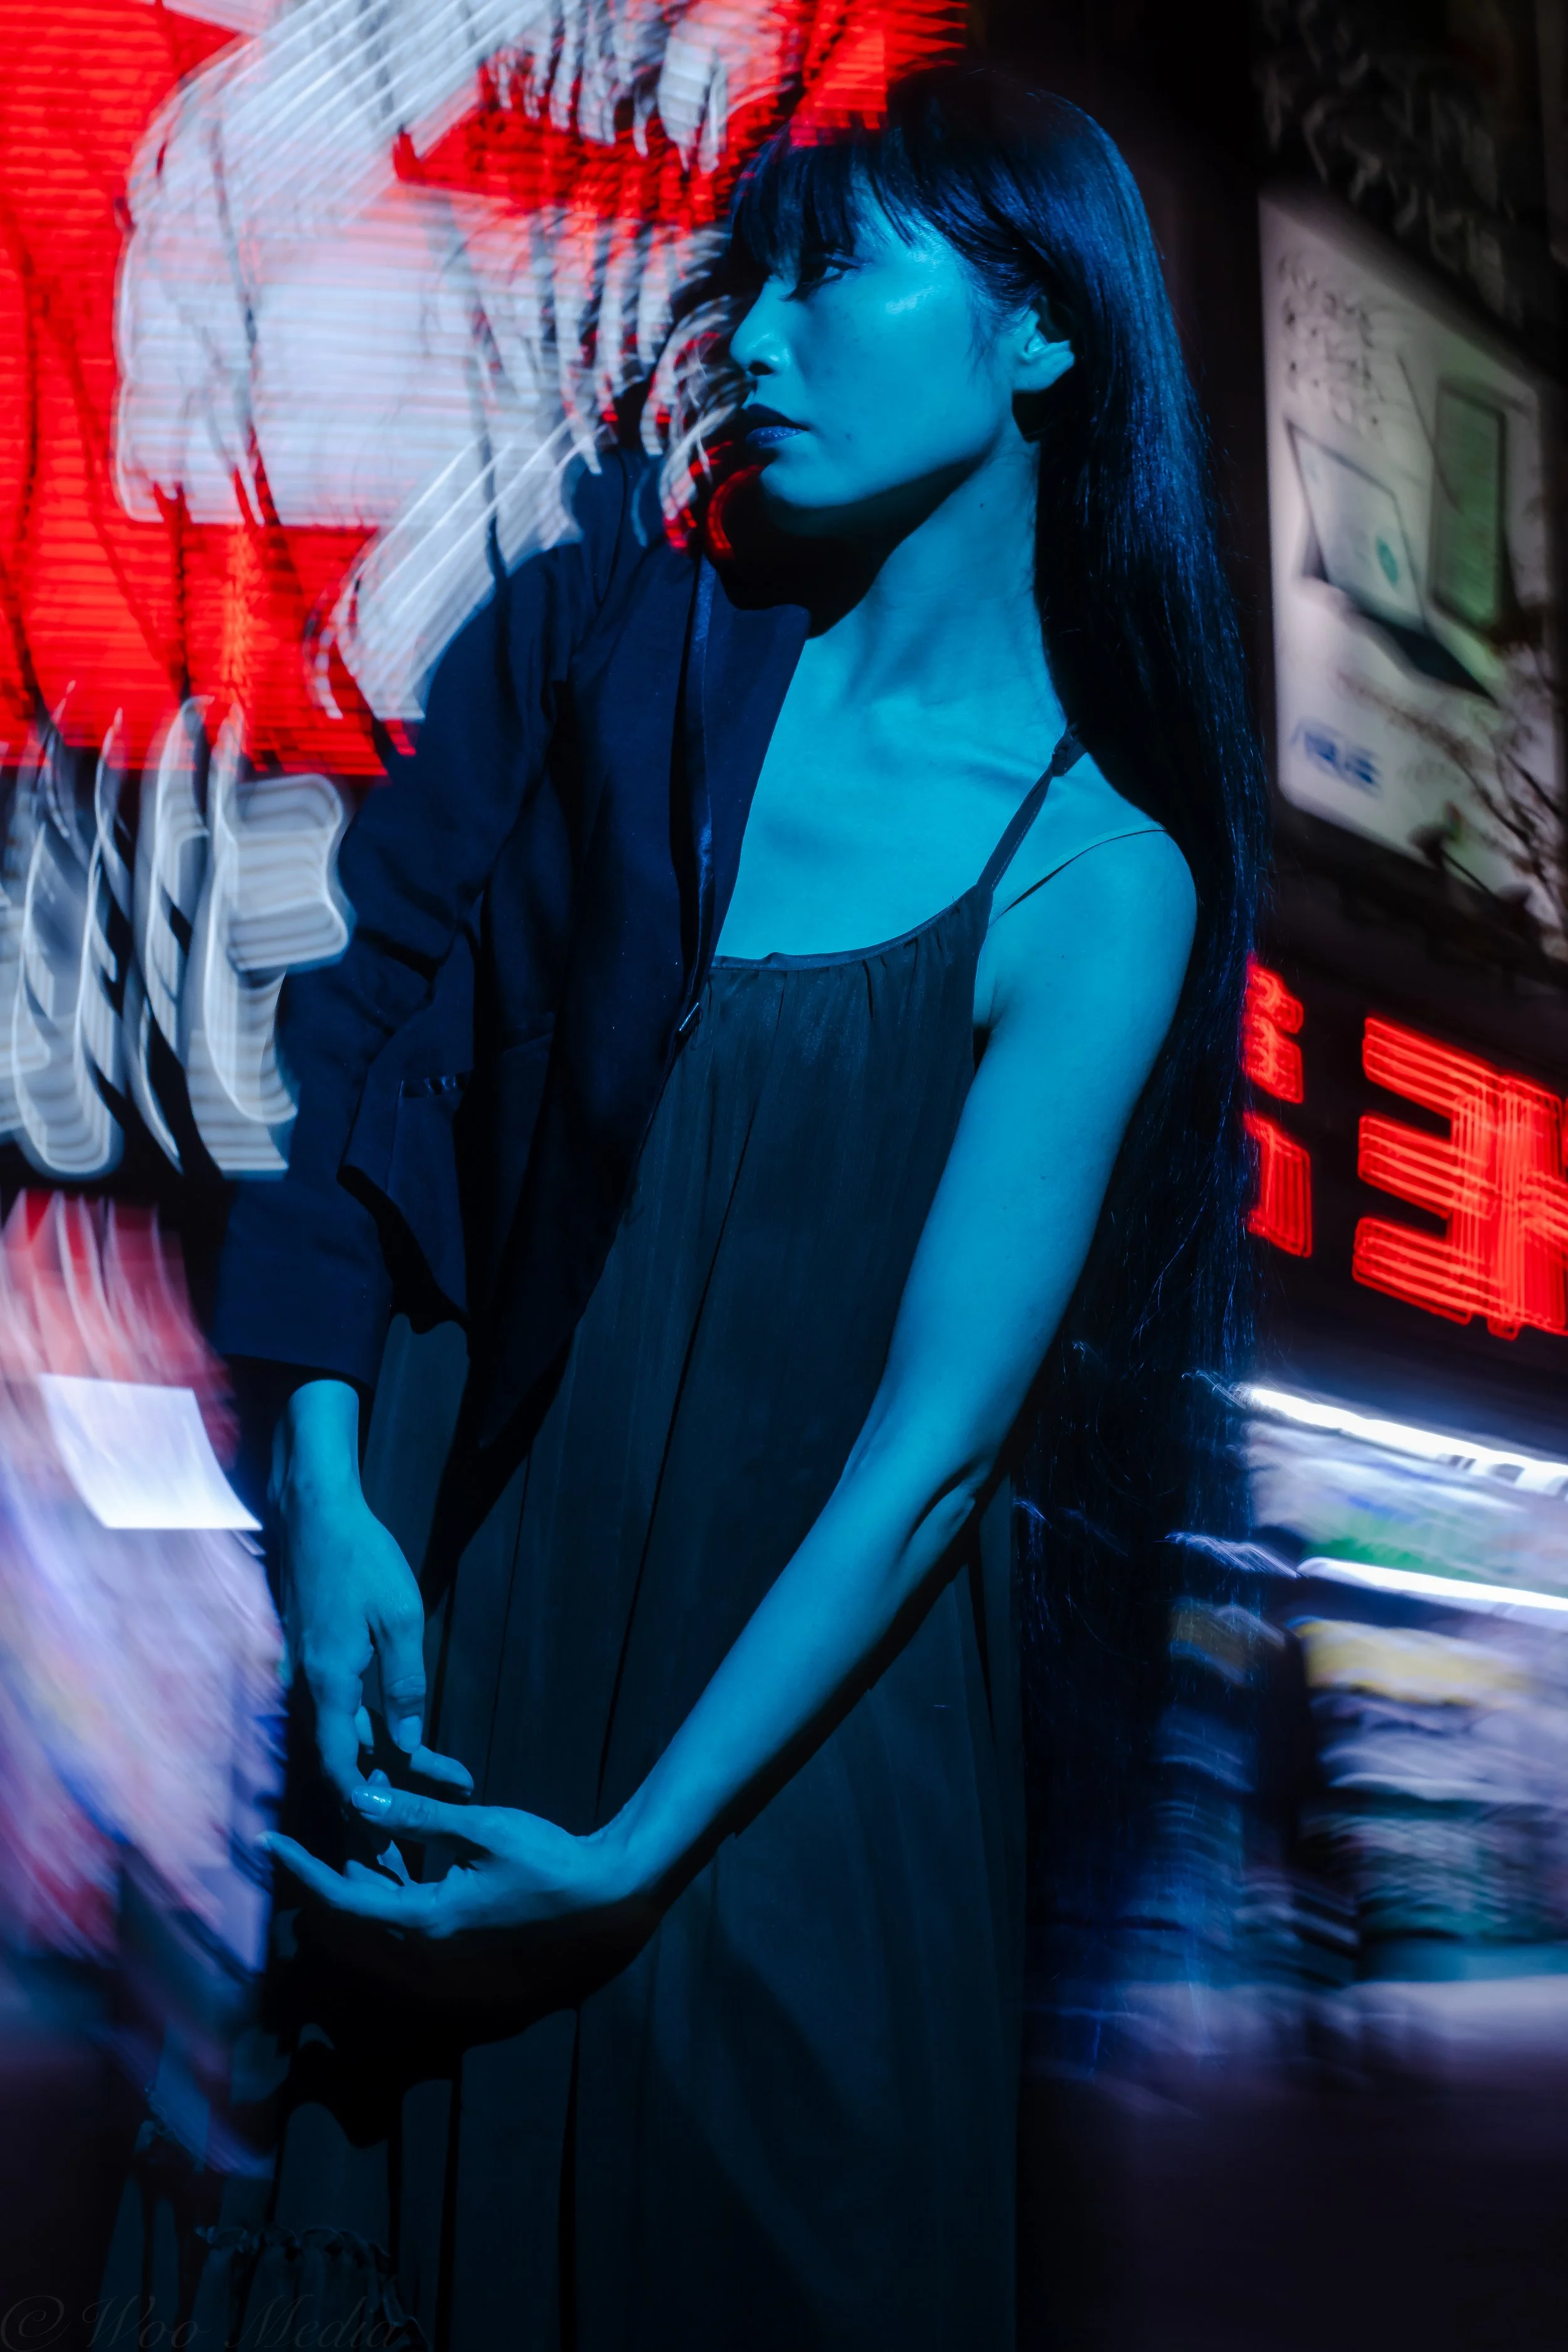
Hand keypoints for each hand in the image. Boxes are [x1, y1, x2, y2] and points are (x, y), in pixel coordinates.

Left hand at [264, 1783, 647, 1947]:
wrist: (603, 1894)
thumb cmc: (547, 1859)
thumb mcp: (481, 1828)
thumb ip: (417, 1815)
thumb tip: (359, 1797)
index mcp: (425, 1920)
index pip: (343, 1898)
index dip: (302, 1869)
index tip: (270, 1840)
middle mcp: (425, 1943)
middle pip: (355, 1906)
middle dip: (329, 1861)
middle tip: (312, 1819)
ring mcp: (443, 1946)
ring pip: (379, 1908)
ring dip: (361, 1866)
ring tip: (350, 1817)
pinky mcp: (458, 1936)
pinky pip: (405, 1910)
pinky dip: (390, 1876)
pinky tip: (392, 1841)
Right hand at [275, 1379, 472, 1807]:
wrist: (314, 1510)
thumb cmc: (361, 1557)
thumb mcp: (400, 1618)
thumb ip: (405, 1682)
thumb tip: (411, 1742)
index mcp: (329, 1683)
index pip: (338, 1767)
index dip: (366, 1804)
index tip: (399, 1828)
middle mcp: (307, 1686)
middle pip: (337, 1760)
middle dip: (377, 1796)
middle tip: (417, 1825)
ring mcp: (304, 1672)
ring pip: (335, 1737)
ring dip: (371, 1766)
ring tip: (418, 1789)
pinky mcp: (308, 1657)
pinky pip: (332, 1710)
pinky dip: (359, 1733)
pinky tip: (390, 1739)